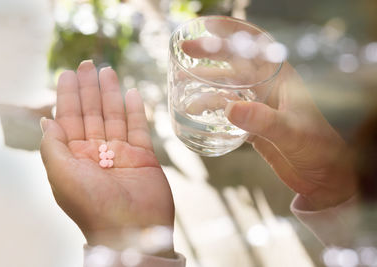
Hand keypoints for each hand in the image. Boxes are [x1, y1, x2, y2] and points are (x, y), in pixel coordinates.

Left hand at [40, 60, 174, 255]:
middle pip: (91, 113)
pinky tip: (131, 93)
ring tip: (108, 71)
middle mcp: (96, 153)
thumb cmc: (92, 205)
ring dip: (110, 94)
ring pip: (114, 116)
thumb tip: (45, 120)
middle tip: (88, 63)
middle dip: (89, 89)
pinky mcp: (143, 156)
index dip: (67, 95)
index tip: (68, 73)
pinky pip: (138, 128)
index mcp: (74, 157)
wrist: (131, 230)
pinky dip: (135, 110)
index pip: (68, 119)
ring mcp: (120, 153)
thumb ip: (52, 145)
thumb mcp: (61, 175)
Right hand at [182, 20, 357, 209]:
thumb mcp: (292, 133)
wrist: (322, 176)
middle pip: (235, 62)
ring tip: (180, 83)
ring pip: (227, 86)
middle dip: (210, 53)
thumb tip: (230, 108)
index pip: (255, 45)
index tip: (207, 26)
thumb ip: (264, 121)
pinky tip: (196, 111)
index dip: (232, 31)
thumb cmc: (318, 149)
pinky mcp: (252, 124)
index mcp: (281, 78)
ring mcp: (259, 106)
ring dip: (205, 82)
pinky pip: (226, 110)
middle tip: (185, 51)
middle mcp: (268, 87)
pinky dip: (210, 108)